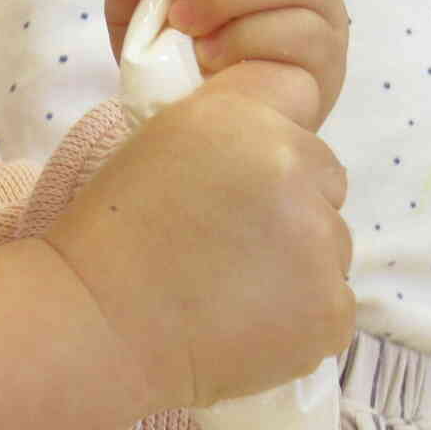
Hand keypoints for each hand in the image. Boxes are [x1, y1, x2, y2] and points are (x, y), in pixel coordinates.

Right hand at [41, 84, 353, 408]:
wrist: (97, 328)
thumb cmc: (110, 240)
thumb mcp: (158, 146)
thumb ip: (227, 132)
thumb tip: (271, 149)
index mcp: (241, 117)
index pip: (298, 101)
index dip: (271, 146)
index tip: (240, 180)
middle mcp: (291, 164)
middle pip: (326, 180)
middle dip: (293, 207)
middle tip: (230, 246)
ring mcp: (320, 240)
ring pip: (332, 247)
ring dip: (298, 266)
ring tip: (231, 293)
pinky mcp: (329, 308)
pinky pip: (333, 307)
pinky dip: (300, 321)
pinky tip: (245, 326)